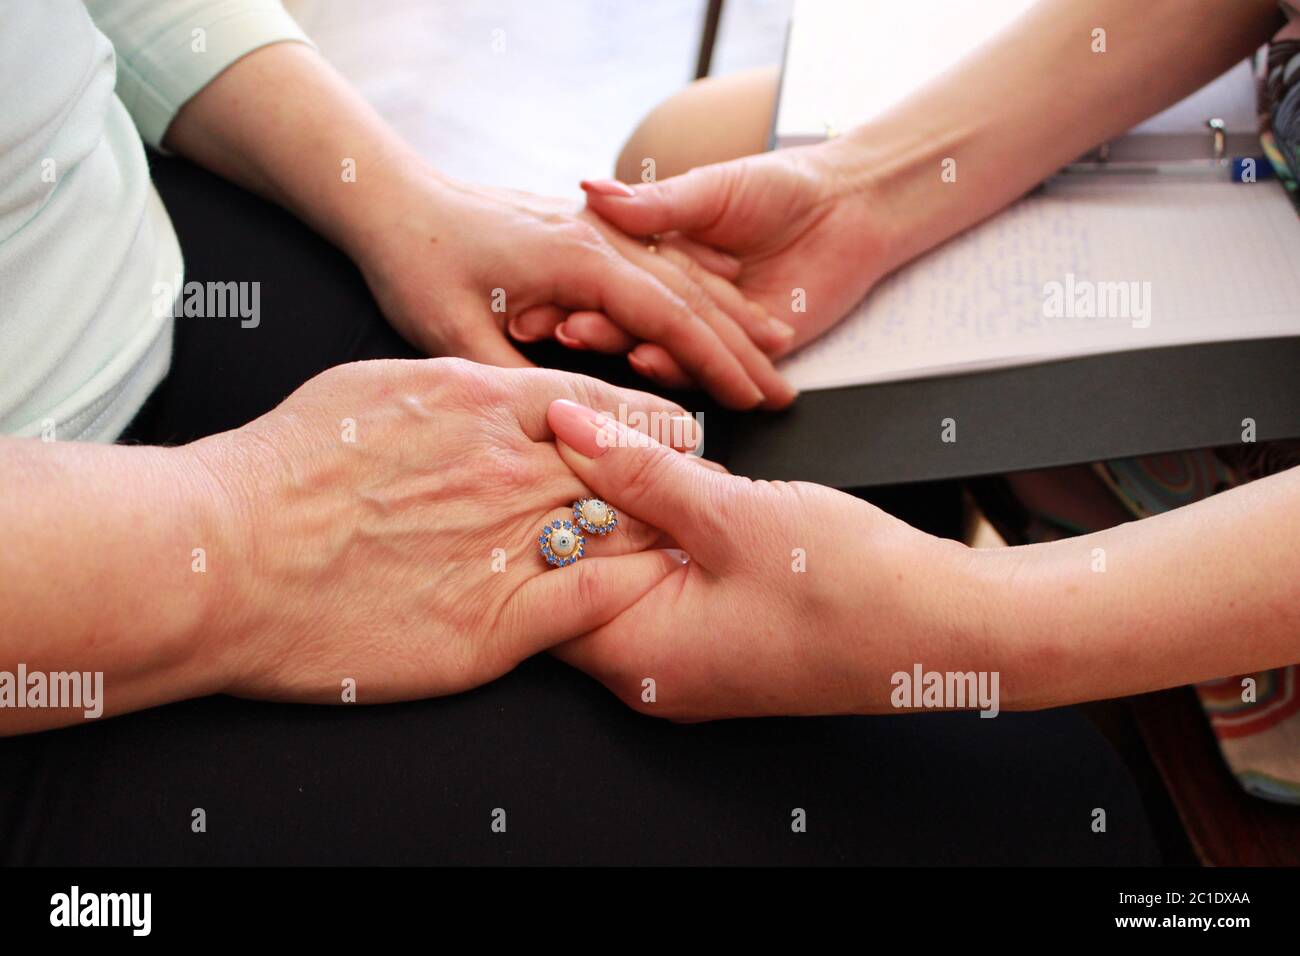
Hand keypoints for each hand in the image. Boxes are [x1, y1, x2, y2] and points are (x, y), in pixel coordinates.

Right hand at [187, 359, 701, 703]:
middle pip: (635, 468)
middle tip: (699, 489)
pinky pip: (595, 604)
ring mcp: (508, 547)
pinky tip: (646, 593)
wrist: (221, 559)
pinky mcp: (495, 625)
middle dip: (674, 479)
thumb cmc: (282, 469)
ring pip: (628, 533)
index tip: (675, 435)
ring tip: (683, 541)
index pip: (610, 405)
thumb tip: (501, 393)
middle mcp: (510, 471)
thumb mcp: (374, 389)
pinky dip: (629, 594)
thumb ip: (454, 387)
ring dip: (661, 536)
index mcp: (483, 405)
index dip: (654, 422)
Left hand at [355, 174, 796, 409]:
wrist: (397, 202)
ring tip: (777, 341)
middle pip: (692, 292)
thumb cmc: (420, 265)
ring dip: (733, 307)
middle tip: (783, 386)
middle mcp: (599, 237)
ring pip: (684, 267)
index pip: (667, 317)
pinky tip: (728, 283)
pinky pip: (661, 249)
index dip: (714, 361)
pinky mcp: (588, 228)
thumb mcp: (456, 336)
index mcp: (579, 261)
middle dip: (742, 343)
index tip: (753, 396)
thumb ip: (520, 379)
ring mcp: (597, 227)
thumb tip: (575, 423)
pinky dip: (703, 272)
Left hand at [543, 399, 1001, 719]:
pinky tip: (702, 490)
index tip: (550, 446)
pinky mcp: (721, 638)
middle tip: (608, 437)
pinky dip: (675, 532)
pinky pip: (670, 579)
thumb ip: (638, 470)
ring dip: (639, 511)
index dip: (538, 508)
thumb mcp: (730, 512)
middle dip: (591, 502)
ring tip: (661, 456)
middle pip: (581, 576)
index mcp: (635, 656)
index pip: (538, 586)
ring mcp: (688, 659)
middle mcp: (651, 671)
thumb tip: (570, 430)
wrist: (950, 629)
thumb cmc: (851, 590)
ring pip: (630, 570)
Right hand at [574, 142, 893, 388]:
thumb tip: (595, 190)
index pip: (605, 280)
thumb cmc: (780, 186)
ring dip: (635, 352)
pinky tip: (662, 365)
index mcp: (655, 257)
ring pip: (663, 349)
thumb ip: (657, 204)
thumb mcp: (709, 189)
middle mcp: (674, 298)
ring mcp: (707, 332)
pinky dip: (683, 369)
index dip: (575, 289)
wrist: (852, 208)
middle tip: (568, 331)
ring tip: (620, 350)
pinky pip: (707, 370)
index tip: (543, 298)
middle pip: (626, 319)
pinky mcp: (742, 358)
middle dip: (597, 328)